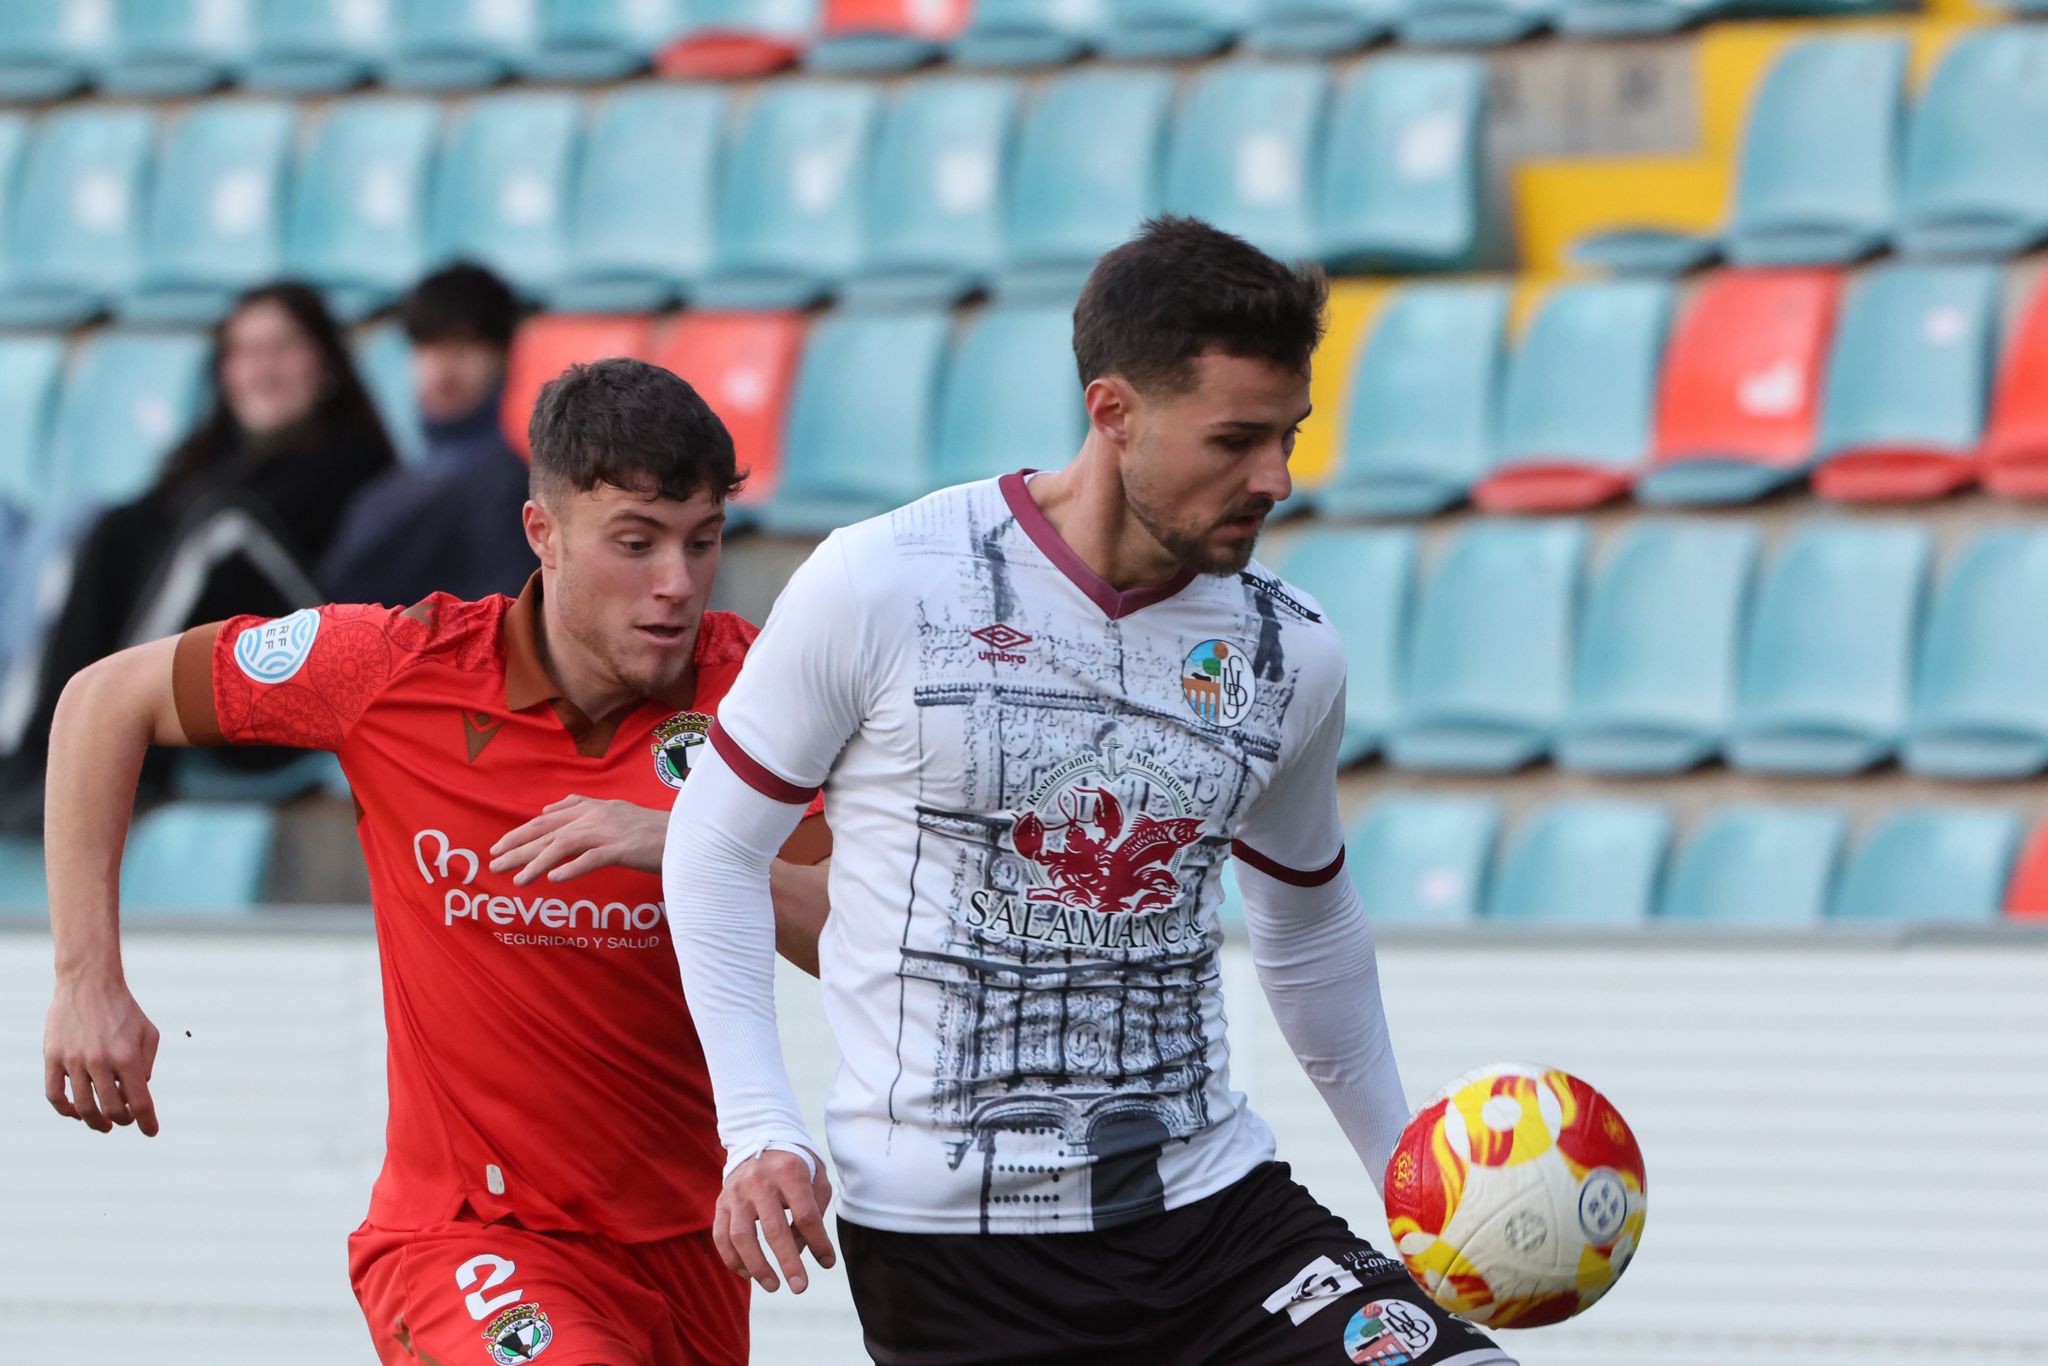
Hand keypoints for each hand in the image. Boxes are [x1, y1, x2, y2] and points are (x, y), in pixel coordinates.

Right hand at [44, 973, 160, 1135]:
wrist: (89, 983)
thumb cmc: (123, 1009)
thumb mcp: (148, 1033)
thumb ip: (147, 1065)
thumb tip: (138, 1092)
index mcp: (128, 1057)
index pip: (140, 1101)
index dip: (147, 1122)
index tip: (151, 1131)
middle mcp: (100, 1062)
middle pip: (112, 1109)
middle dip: (123, 1120)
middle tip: (125, 1120)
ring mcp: (73, 1061)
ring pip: (82, 1108)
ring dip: (95, 1121)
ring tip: (104, 1124)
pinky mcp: (53, 1058)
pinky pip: (55, 1095)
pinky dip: (66, 1110)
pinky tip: (76, 1112)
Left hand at [489, 795, 664, 884]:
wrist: (685, 833)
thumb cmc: (649, 829)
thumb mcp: (613, 811)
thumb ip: (581, 808)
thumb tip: (550, 809)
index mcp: (592, 808)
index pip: (547, 820)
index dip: (520, 833)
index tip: (499, 847)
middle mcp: (596, 816)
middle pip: (548, 831)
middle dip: (518, 848)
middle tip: (494, 864)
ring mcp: (609, 831)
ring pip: (564, 845)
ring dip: (537, 862)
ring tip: (518, 879)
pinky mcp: (624, 848)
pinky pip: (592, 859)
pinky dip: (572, 868)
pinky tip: (554, 879)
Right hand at [713, 1149, 835, 1292]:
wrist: (759, 1137)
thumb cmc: (795, 1164)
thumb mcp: (815, 1177)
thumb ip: (814, 1211)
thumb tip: (801, 1252)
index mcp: (789, 1172)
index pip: (806, 1215)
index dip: (819, 1242)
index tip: (827, 1263)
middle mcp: (760, 1181)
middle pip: (774, 1229)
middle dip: (788, 1262)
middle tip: (800, 1287)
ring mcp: (737, 1192)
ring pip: (741, 1237)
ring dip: (757, 1266)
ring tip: (772, 1285)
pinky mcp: (721, 1202)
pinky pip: (721, 1236)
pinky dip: (733, 1259)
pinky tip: (748, 1274)